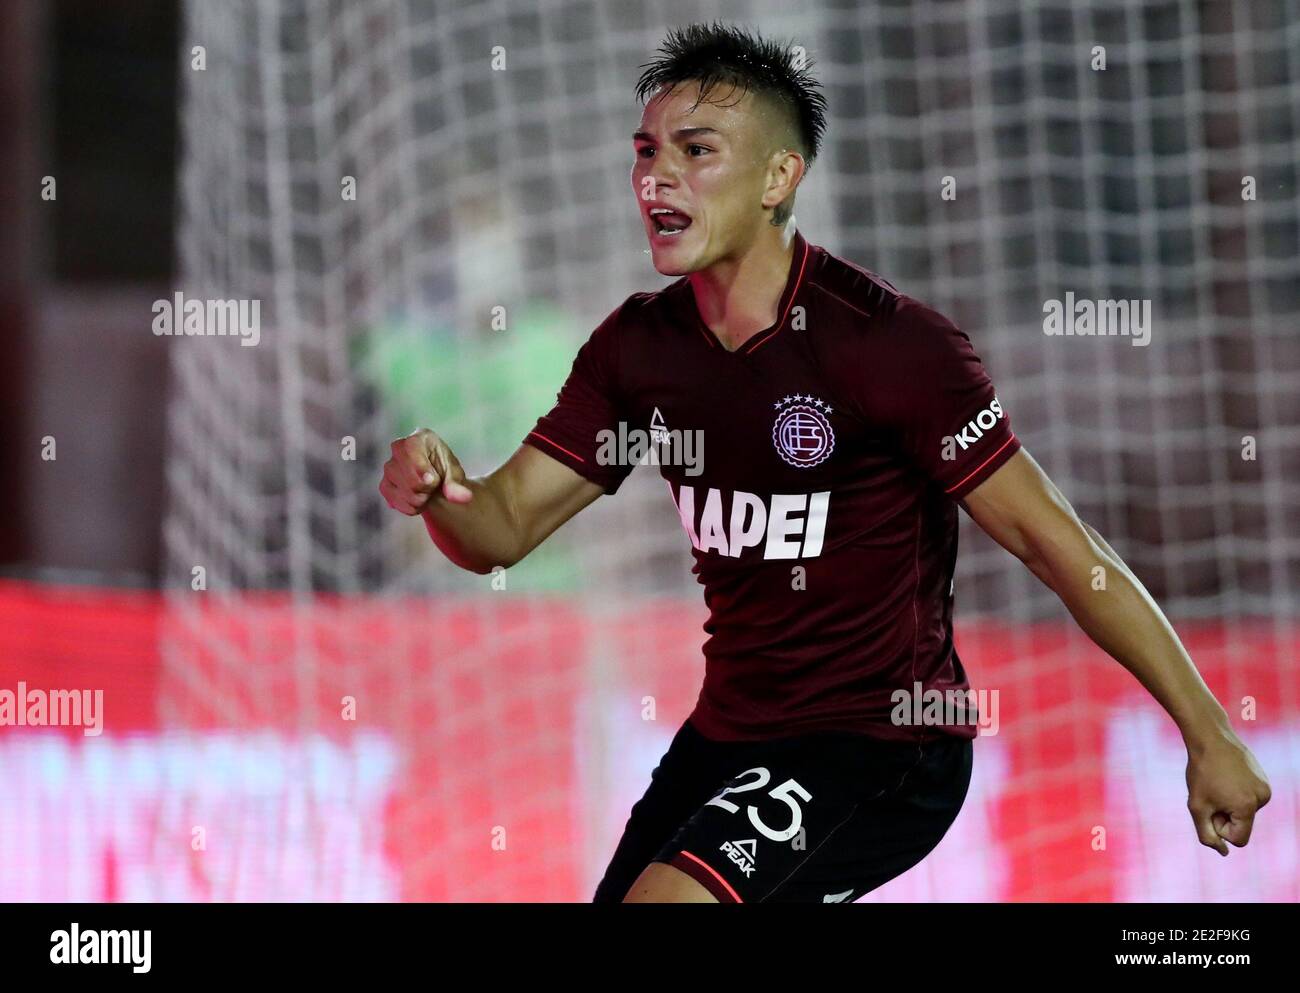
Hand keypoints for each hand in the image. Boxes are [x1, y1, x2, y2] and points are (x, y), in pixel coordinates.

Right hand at [380, 428, 472, 514]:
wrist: (436, 483)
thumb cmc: (445, 471)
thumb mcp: (455, 475)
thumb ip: (457, 485)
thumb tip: (464, 497)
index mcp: (418, 438)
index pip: (411, 449)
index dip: (421, 468)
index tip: (433, 480)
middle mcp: (398, 448)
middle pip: (410, 478)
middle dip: (426, 488)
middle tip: (434, 484)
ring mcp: (389, 467)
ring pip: (406, 493)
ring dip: (421, 499)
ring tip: (427, 491)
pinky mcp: (384, 485)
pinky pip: (397, 502)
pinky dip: (412, 507)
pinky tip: (418, 498)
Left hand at [1184, 728, 1270, 855]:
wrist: (1210, 738)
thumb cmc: (1201, 772)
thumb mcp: (1197, 806)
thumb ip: (1207, 834)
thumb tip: (1223, 852)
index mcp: (1248, 807)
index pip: (1238, 840)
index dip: (1220, 829)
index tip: (1210, 809)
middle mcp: (1262, 798)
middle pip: (1242, 824)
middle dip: (1224, 815)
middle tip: (1210, 792)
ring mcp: (1265, 787)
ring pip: (1244, 811)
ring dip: (1228, 803)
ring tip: (1218, 782)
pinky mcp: (1263, 778)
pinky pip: (1247, 797)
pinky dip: (1235, 792)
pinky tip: (1225, 776)